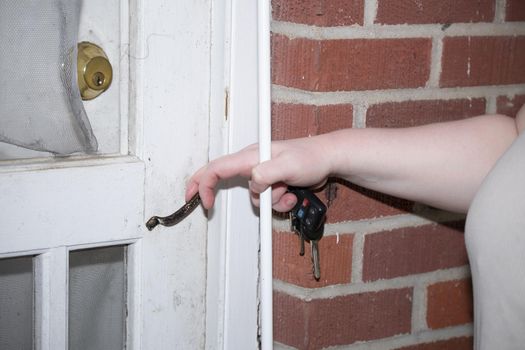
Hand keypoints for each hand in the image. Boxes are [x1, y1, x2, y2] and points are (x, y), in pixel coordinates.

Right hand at [185, 136, 332, 211]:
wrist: (328, 159)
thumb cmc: (310, 156)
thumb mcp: (288, 165)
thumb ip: (266, 174)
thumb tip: (252, 184)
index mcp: (251, 156)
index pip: (218, 167)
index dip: (204, 183)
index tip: (203, 201)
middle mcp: (253, 163)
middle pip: (221, 176)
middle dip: (207, 188)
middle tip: (193, 199)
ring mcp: (262, 173)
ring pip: (254, 197)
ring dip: (269, 202)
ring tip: (286, 191)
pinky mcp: (272, 182)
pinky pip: (267, 200)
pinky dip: (278, 202)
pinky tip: (291, 194)